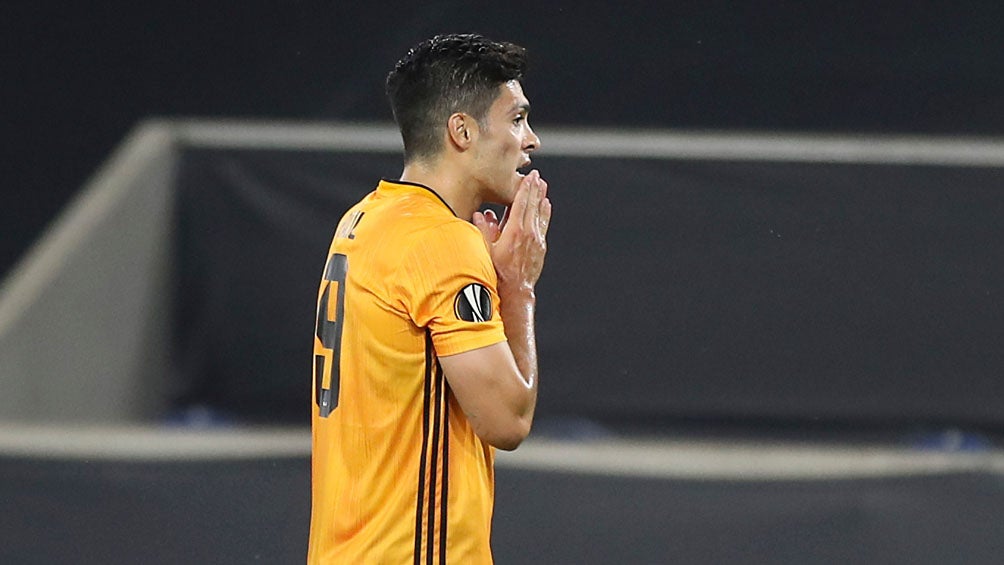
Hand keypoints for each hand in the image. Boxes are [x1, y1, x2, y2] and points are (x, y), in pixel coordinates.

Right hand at [473, 170, 551, 296]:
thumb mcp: (486, 251)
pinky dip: (545, 213)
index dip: (525, 188)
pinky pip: (544, 224)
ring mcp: (536, 240)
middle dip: (534, 189)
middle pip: (533, 205)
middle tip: (537, 176)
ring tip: (543, 186)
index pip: (521, 203)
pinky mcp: (541, 247)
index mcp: (514, 231)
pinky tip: (546, 206)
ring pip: (540, 213)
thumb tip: (481, 214)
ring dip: (541, 198)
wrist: (515, 291)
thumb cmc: (498, 273)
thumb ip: (483, 231)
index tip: (529, 176)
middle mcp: (528, 233)